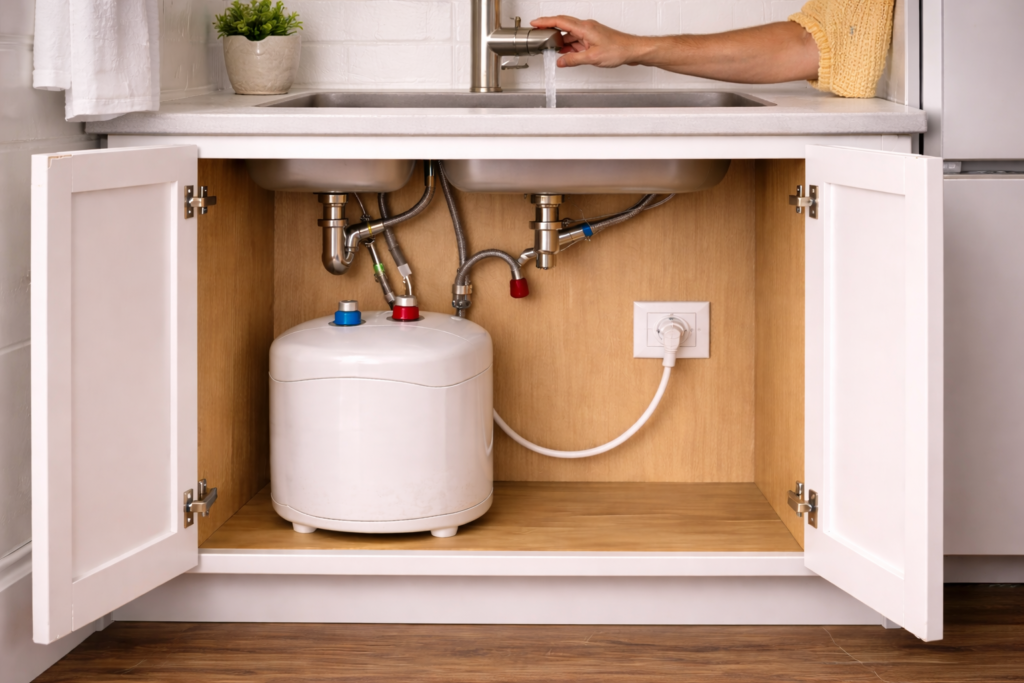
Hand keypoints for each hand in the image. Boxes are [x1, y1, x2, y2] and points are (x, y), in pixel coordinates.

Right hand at [530, 16, 647, 67]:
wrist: (632, 50)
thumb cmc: (618, 50)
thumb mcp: (592, 58)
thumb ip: (573, 59)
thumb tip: (561, 61)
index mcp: (584, 28)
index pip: (560, 21)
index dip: (545, 21)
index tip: (535, 23)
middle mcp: (586, 27)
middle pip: (563, 25)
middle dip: (550, 29)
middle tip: (539, 34)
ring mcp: (590, 32)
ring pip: (570, 34)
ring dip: (561, 41)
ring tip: (552, 49)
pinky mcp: (593, 38)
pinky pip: (577, 39)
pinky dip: (570, 45)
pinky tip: (567, 53)